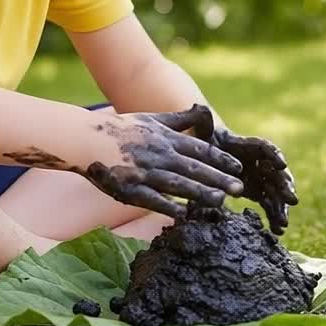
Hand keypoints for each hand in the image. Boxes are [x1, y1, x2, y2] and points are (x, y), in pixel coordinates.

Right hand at [80, 109, 245, 219]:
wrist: (85, 138)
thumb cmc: (121, 128)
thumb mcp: (153, 118)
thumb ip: (179, 119)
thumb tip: (203, 110)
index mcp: (165, 137)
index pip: (199, 149)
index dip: (220, 159)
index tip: (238, 167)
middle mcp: (159, 154)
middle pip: (194, 168)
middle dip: (219, 178)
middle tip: (240, 189)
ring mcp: (144, 171)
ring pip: (178, 184)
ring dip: (200, 192)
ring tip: (220, 201)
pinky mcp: (129, 188)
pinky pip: (152, 199)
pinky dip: (168, 206)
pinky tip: (184, 214)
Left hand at [186, 104, 298, 234]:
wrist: (205, 154)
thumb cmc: (205, 139)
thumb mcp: (202, 131)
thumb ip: (202, 122)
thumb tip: (199, 107)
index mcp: (249, 145)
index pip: (266, 148)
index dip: (275, 154)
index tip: (281, 164)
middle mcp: (259, 161)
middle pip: (277, 172)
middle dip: (285, 186)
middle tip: (292, 200)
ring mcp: (260, 177)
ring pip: (276, 191)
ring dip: (282, 206)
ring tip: (283, 224)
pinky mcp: (258, 191)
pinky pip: (270, 203)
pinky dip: (274, 216)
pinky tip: (278, 231)